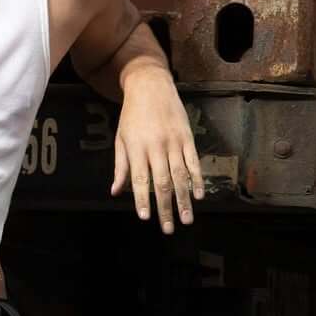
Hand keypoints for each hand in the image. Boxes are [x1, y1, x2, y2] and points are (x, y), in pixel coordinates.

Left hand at [110, 66, 203, 231]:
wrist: (151, 86)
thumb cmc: (131, 116)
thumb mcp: (121, 139)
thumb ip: (121, 166)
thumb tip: (116, 192)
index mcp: (137, 149)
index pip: (139, 180)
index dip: (143, 200)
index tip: (146, 218)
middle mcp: (156, 147)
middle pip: (162, 183)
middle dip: (165, 208)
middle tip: (169, 229)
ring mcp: (174, 142)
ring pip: (180, 177)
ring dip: (184, 200)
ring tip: (187, 219)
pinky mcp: (188, 138)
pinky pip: (194, 163)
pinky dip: (198, 180)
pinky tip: (199, 195)